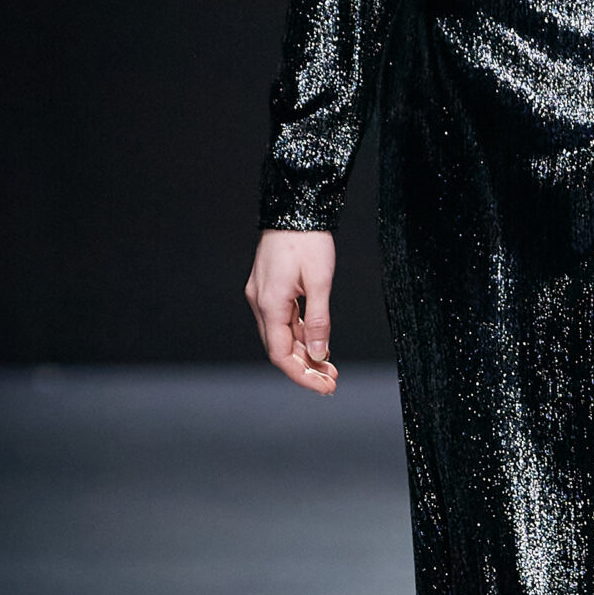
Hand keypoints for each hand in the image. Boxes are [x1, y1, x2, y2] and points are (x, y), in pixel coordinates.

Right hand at [245, 229, 338, 393]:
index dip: (301, 375)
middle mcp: (260, 302)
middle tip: (332, 381)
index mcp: (270, 304)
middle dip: (305, 368)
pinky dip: (300, 335)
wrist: (295, 207)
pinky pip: (283, 321)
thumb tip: (319, 353)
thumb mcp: (320, 281)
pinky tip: (317, 343)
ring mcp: (262, 295)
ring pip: (281, 335)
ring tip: (330, 367)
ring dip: (304, 353)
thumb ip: (319, 320)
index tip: (324, 387)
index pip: (280, 354)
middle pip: (279, 348)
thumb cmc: (308, 240)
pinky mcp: (269, 288)